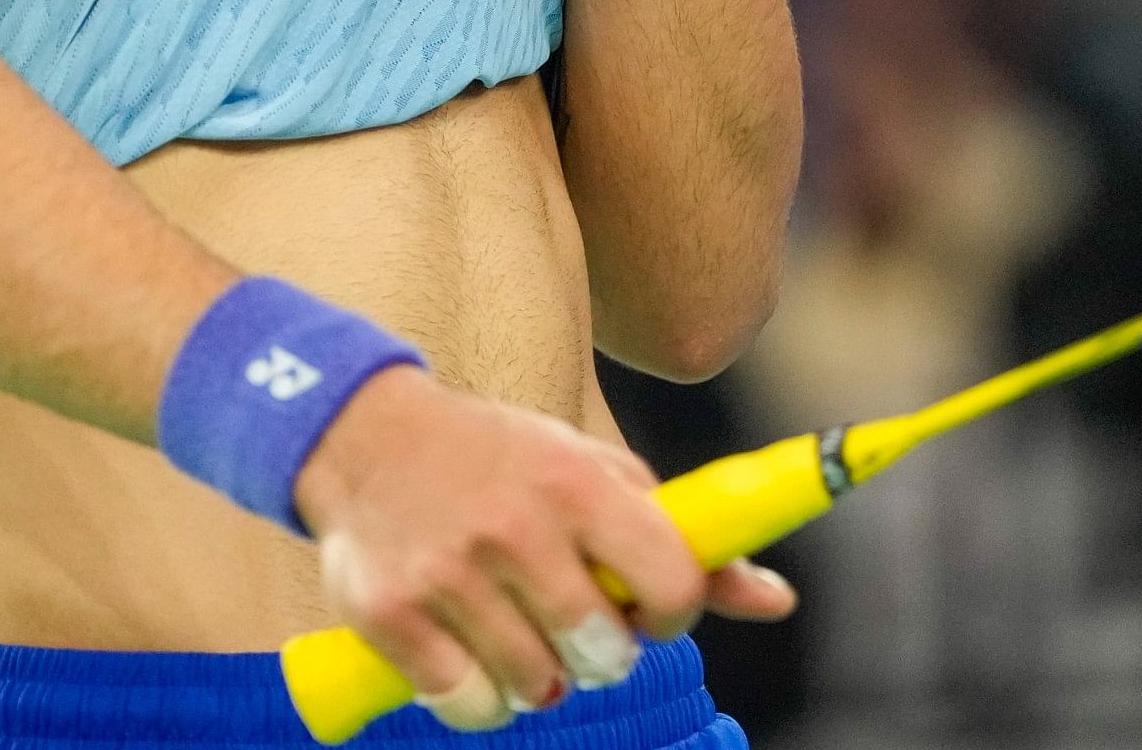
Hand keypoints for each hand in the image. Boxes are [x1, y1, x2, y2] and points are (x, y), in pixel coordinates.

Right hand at [292, 366, 796, 729]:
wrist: (363, 435)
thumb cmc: (502, 461)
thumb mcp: (593, 473)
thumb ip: (682, 541)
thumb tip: (778, 601)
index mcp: (577, 483)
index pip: (673, 585)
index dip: (670, 614)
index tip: (643, 607)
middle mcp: (515, 527)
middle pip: (603, 655)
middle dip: (598, 653)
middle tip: (568, 621)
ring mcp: (449, 574)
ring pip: (536, 688)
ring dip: (535, 678)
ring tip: (511, 631)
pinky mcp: (392, 615)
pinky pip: (468, 705)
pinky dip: (476, 698)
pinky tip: (465, 650)